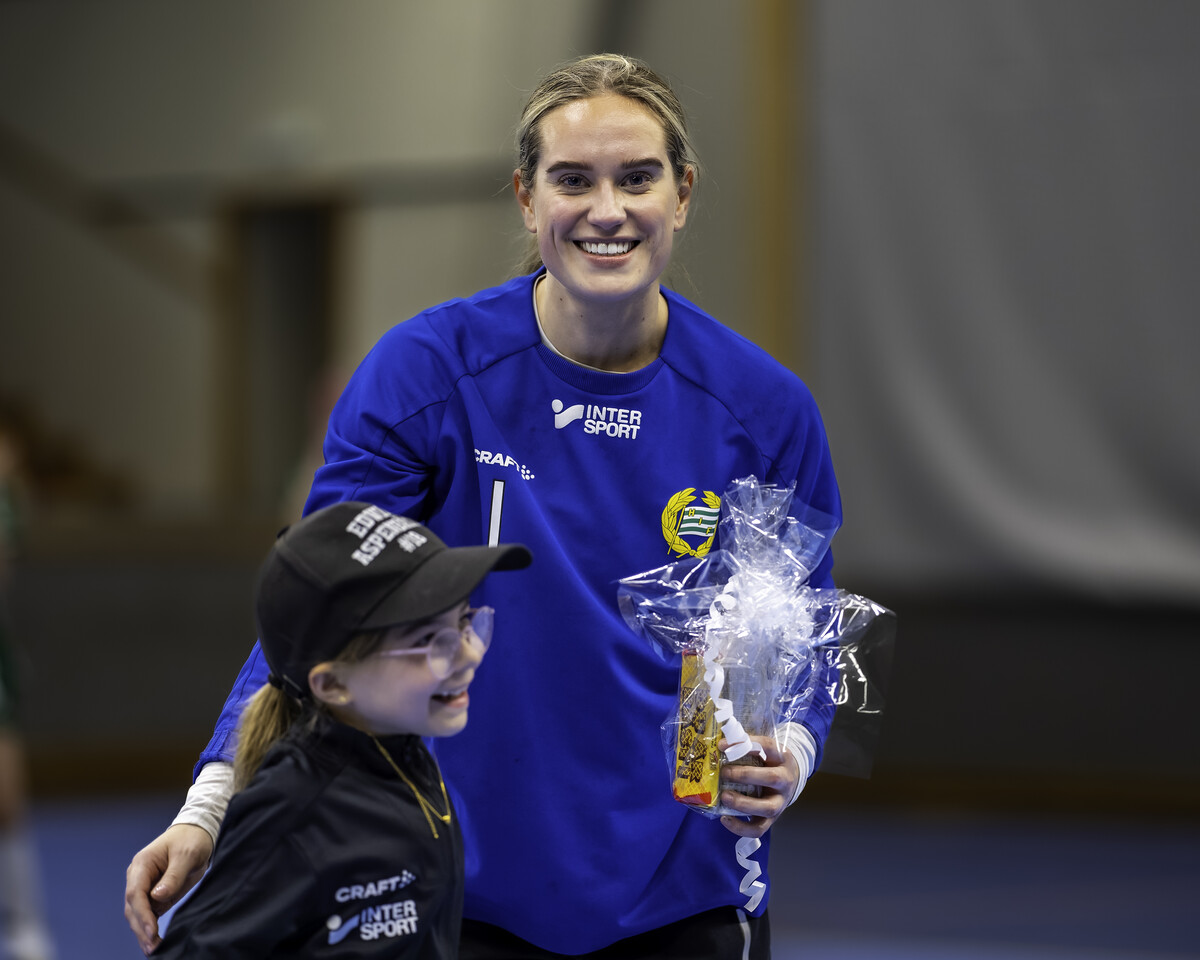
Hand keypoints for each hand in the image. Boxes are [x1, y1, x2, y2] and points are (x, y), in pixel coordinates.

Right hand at [124, 823, 212, 954]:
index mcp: (142, 864)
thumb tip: (156, 896)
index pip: (136, 893)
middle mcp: (138, 877)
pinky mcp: (154, 895)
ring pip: (137, 914)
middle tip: (152, 946)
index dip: (142, 914)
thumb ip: (173, 876)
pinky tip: (154, 941)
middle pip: (133, 907)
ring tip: (153, 949)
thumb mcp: (187, 854)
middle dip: (141, 928)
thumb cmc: (191, 839)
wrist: (197, 834)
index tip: (151, 930)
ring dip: (143, 932)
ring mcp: (144, 887)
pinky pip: (148, 914)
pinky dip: (149, 928)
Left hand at [716, 735, 799, 838]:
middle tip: (724, 772)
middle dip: (745, 775)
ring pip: (767, 808)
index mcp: (782, 757)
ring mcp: (780, 802)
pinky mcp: (772, 819)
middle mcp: (785, 780)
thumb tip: (722, 744)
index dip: (747, 745)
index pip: (768, 747)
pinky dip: (741, 828)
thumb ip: (746, 745)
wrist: (790, 779)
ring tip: (725, 797)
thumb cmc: (770, 762)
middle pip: (771, 778)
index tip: (723, 746)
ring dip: (744, 804)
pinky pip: (759, 828)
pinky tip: (724, 819)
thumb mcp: (764, 750)